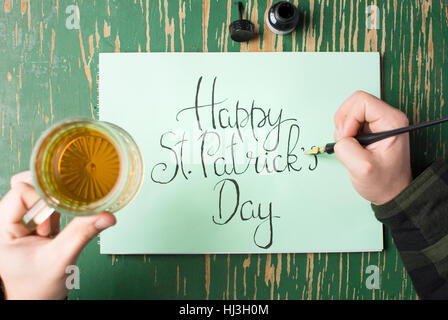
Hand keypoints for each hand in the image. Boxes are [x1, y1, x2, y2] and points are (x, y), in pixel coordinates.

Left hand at [0, 171, 115, 299]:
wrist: (38, 300)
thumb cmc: (38, 287)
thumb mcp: (61, 259)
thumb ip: (82, 233)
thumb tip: (106, 215)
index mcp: (2, 230)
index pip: (20, 193)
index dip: (41, 200)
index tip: (54, 219)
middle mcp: (7, 222)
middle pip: (25, 187)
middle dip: (47, 198)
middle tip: (58, 215)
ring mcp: (20, 222)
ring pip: (37, 194)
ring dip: (52, 206)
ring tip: (54, 230)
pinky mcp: (33, 223)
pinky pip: (45, 204)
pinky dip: (57, 211)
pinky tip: (58, 229)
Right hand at [333, 91, 412, 204]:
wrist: (391, 192)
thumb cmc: (384, 182)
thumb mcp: (362, 168)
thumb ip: (346, 149)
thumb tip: (341, 139)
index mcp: (392, 121)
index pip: (362, 101)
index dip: (348, 119)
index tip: (348, 138)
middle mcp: (387, 117)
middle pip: (355, 102)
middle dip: (343, 122)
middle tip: (346, 141)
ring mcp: (378, 123)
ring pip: (351, 111)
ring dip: (343, 128)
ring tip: (350, 146)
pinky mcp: (371, 129)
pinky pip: (350, 121)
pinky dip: (344, 133)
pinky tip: (351, 146)